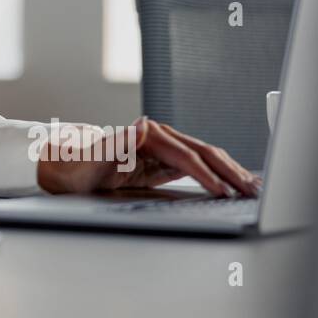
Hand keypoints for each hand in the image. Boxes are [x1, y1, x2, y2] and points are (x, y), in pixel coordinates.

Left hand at [35, 117, 261, 197]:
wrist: (63, 166)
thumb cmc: (77, 164)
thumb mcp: (94, 157)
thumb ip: (118, 142)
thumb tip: (143, 125)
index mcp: (148, 135)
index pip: (186, 157)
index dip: (206, 175)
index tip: (223, 192)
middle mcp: (158, 137)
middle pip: (203, 153)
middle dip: (229, 171)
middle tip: (253, 190)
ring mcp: (162, 149)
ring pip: (204, 158)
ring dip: (229, 172)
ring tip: (252, 186)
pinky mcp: (161, 161)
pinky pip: (195, 167)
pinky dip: (215, 176)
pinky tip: (229, 184)